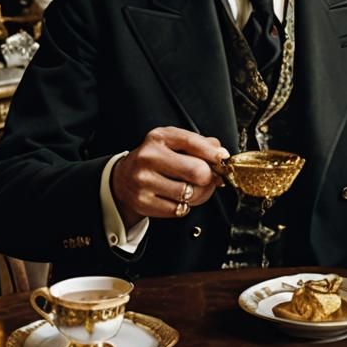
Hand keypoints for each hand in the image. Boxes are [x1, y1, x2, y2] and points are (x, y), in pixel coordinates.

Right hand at [112, 126, 226, 227]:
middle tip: (208, 178)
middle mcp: (148, 157)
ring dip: (199, 194)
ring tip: (193, 189)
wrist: (123, 178)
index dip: (212, 152)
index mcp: (158, 138)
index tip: (222, 159)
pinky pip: (178, 209)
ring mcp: (144, 181)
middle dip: (208, 177)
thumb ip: (198, 144)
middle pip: (195, 171)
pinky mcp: (143, 202)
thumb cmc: (155, 159)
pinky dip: (184, 206)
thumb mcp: (172, 142)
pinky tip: (178, 198)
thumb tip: (220, 154)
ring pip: (189, 193)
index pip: (191, 142)